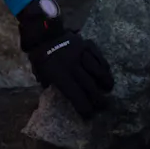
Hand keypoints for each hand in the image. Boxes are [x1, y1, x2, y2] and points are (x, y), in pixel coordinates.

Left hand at [17, 0, 113, 118]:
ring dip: (105, 82)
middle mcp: (72, 64)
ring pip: (97, 71)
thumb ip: (52, 85)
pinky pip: (99, 57)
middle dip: (97, 99)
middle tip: (103, 106)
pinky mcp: (87, 43)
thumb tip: (63, 98)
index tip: (89, 115)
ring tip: (108, 90)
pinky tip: (106, 73)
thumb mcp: (41, 73)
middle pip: (89, 85)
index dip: (84, 107)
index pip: (75, 94)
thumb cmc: (41, 56)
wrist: (44, 32)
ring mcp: (81, 52)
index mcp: (59, 73)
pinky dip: (104, 67)